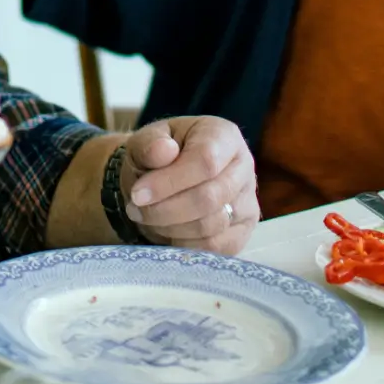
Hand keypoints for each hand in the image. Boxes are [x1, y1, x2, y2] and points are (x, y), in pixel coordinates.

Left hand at [119, 116, 258, 254]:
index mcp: (223, 135)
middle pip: (209, 197)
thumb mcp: (145, 142)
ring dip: (171, 227)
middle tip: (136, 209)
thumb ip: (149, 144)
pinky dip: (184, 244)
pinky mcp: (242, 231)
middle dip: (165, 209)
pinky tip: (166, 232)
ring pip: (211, 226)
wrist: (162, 181)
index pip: (205, 161)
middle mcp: (243, 167)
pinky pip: (216, 248)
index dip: (169, 182)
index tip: (138, 194)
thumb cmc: (157, 157)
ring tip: (148, 217)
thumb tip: (163, 150)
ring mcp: (247, 201)